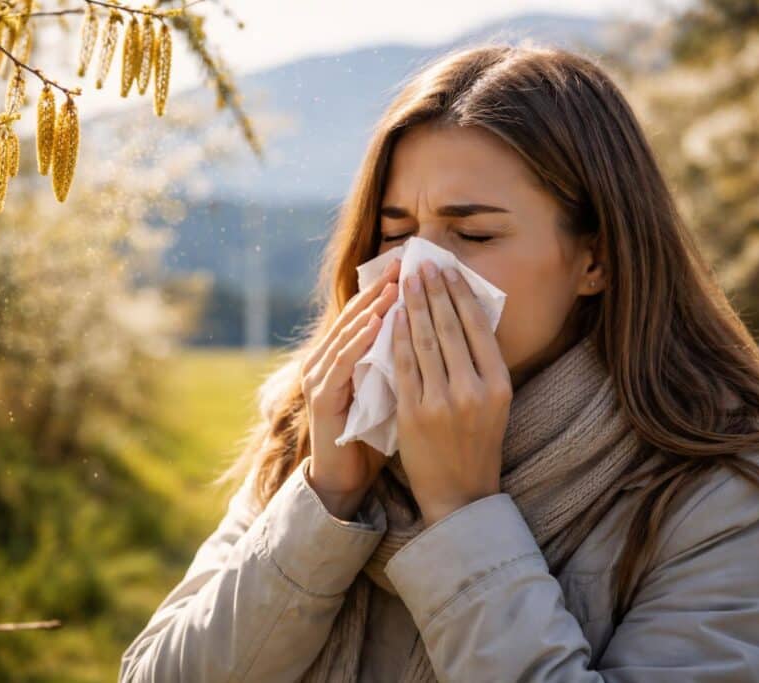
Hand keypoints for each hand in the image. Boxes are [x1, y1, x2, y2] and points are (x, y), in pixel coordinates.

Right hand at [299, 255, 401, 519]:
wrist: (344, 476)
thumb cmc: (370, 435)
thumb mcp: (390, 391)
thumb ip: (402, 363)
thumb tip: (438, 331)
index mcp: (343, 355)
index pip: (369, 312)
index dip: (392, 289)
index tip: (420, 267)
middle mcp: (327, 358)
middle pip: (356, 313)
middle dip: (384, 288)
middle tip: (407, 262)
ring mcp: (320, 375)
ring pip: (347, 332)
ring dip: (372, 306)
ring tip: (396, 285)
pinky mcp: (320, 396)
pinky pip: (342, 362)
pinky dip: (358, 340)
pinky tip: (376, 323)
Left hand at [392, 259, 511, 527]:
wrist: (460, 493)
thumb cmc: (476, 443)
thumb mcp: (494, 402)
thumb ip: (482, 364)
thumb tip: (466, 314)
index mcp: (499, 384)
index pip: (476, 327)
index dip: (460, 293)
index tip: (447, 268)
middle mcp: (473, 390)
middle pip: (449, 327)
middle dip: (434, 290)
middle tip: (422, 264)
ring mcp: (442, 402)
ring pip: (425, 341)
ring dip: (414, 305)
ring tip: (406, 281)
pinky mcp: (413, 413)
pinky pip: (403, 366)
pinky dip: (397, 337)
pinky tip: (394, 316)